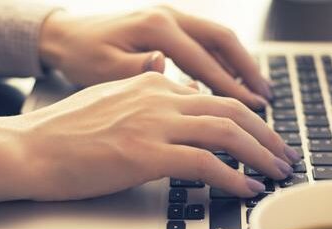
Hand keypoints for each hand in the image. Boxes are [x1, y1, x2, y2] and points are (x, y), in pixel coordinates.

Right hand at [0, 72, 298, 202]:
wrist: (30, 147)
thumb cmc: (67, 131)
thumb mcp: (117, 103)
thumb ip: (154, 102)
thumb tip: (187, 106)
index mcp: (152, 81)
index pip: (214, 95)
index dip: (245, 117)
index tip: (261, 135)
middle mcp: (159, 96)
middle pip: (230, 109)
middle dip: (265, 134)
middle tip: (283, 152)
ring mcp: (154, 123)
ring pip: (225, 132)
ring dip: (259, 154)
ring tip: (276, 171)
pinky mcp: (146, 153)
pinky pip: (205, 163)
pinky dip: (232, 177)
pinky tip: (247, 188)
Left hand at [39, 6, 271, 109]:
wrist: (66, 35)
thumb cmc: (82, 56)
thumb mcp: (105, 69)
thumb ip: (141, 72)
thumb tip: (174, 75)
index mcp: (156, 27)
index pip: (204, 60)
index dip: (230, 87)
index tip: (252, 109)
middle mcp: (169, 16)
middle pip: (223, 40)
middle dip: (247, 69)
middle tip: (266, 97)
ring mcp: (171, 16)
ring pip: (218, 38)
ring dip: (240, 64)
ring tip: (257, 90)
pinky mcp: (169, 24)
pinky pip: (205, 41)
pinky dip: (223, 60)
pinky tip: (230, 80)